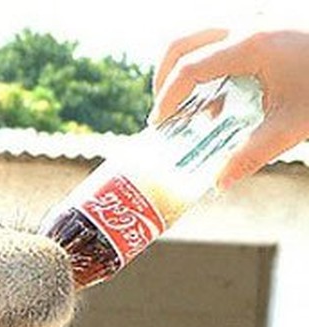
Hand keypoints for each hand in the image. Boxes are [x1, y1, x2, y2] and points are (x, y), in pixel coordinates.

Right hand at [150, 27, 308, 187]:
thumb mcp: (293, 124)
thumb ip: (252, 154)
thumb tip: (219, 183)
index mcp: (251, 44)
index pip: (189, 68)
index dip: (167, 98)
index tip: (160, 124)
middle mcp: (248, 22)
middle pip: (182, 42)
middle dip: (164, 76)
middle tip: (164, 109)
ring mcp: (257, 17)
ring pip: (198, 33)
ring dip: (184, 65)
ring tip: (190, 100)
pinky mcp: (267, 22)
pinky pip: (221, 35)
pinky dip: (208, 59)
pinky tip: (222, 90)